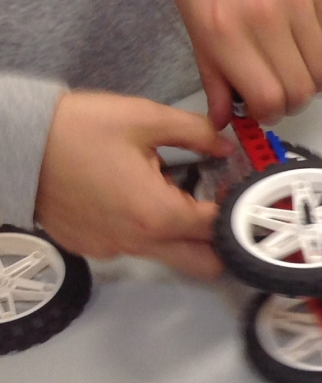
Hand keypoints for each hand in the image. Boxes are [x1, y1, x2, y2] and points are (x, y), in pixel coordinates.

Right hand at [35, 92, 231, 278]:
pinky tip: (131, 197)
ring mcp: (112, 249)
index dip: (236, 211)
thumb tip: (225, 144)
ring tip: (170, 194)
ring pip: (168, 256)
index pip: (219, 230)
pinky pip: (132, 249)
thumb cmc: (74, 129)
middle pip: (204, 264)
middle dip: (220, 242)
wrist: (10, 144)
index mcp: (158, 215)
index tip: (237, 192)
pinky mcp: (90, 247)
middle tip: (217, 208)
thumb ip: (195, 132)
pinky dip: (143, 231)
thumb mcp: (143, 118)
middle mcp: (138, 242)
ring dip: (179, 234)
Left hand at [164, 0, 321, 127]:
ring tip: (289, 69)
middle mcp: (265, 19)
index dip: (269, 113)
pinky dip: (318, 55)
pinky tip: (298, 44)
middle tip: (276, 92)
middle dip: (290, 102)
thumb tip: (225, 122)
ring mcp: (298, 3)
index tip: (261, 108)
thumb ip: (214, 77)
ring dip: (308, 82)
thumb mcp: (192, 25)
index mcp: (225, 32)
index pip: (269, 98)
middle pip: (301, 91)